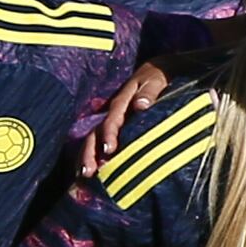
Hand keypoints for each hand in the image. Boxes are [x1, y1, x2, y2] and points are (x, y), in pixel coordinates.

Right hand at [72, 55, 170, 178]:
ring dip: (89, 157)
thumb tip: (140, 105)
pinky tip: (94, 174)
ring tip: (85, 176)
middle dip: (90, 152)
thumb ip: (149, 92)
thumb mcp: (157, 80)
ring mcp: (114, 121)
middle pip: (96, 133)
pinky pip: (102, 142)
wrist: (159, 70)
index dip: (109, 134)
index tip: (109, 150)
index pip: (113, 120)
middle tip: (89, 172)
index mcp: (123, 101)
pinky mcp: (118, 128)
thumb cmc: (159, 76)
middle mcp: (114, 113)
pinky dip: (96, 156)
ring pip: (95, 139)